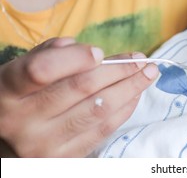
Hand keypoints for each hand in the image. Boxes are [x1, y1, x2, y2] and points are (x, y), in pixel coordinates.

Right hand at [0, 38, 157, 156]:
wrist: (5, 141)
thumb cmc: (20, 96)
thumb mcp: (22, 69)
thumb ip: (50, 54)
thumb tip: (89, 52)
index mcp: (6, 90)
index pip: (42, 71)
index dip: (75, 59)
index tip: (100, 52)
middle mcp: (21, 121)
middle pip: (81, 89)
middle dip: (119, 70)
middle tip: (142, 59)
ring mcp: (42, 144)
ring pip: (98, 110)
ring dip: (130, 88)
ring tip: (148, 73)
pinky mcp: (63, 159)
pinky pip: (103, 131)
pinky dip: (124, 109)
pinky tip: (135, 94)